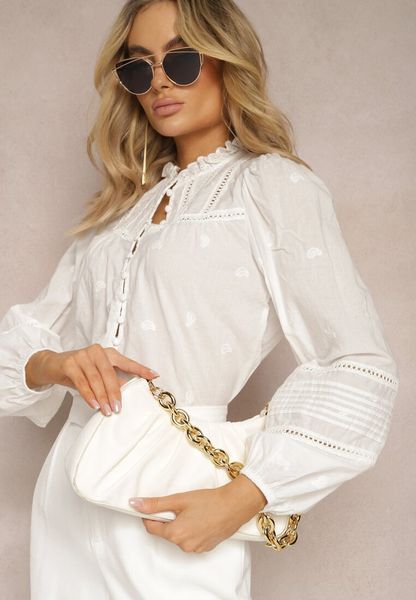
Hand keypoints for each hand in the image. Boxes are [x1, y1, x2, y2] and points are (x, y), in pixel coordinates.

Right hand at [24, 345, 159, 415]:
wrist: (53, 365)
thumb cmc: (79, 371)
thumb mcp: (97, 375)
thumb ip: (111, 381)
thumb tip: (125, 393)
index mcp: (108, 353)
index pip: (127, 362)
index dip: (141, 369)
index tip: (154, 376)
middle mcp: (97, 351)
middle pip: (110, 374)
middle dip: (115, 393)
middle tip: (118, 408)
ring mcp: (83, 356)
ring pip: (96, 379)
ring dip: (102, 397)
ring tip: (107, 410)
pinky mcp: (70, 363)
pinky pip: (82, 382)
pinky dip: (89, 395)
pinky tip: (94, 405)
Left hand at [128, 474, 266, 552]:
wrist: (235, 505)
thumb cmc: (209, 501)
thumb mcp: (179, 499)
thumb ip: (155, 504)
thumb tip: (134, 504)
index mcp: (174, 534)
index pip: (151, 527)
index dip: (150, 515)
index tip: (155, 506)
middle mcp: (184, 545)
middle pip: (166, 532)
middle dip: (169, 519)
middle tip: (181, 505)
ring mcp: (196, 548)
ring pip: (179, 536)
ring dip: (181, 525)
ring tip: (194, 510)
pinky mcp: (206, 547)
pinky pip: (192, 539)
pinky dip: (193, 530)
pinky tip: (202, 518)